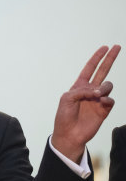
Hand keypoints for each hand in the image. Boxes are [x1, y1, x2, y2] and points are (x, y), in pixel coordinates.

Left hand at [52, 45, 120, 162]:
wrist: (70, 134)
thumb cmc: (64, 116)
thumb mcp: (66, 99)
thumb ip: (81, 91)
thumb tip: (98, 92)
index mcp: (79, 86)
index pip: (90, 68)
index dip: (97, 58)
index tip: (104, 47)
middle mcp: (90, 90)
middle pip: (103, 71)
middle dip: (109, 59)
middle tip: (117, 47)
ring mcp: (98, 99)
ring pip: (107, 85)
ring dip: (103, 87)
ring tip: (96, 95)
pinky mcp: (104, 109)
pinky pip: (110, 99)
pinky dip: (106, 99)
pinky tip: (100, 102)